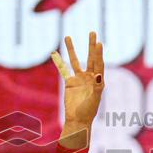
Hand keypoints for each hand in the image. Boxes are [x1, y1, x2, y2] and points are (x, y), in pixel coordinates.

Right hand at [54, 32, 103, 147]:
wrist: (77, 119)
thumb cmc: (88, 111)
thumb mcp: (94, 98)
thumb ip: (97, 86)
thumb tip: (99, 75)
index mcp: (98, 80)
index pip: (99, 63)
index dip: (98, 53)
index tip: (99, 42)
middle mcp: (90, 77)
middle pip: (90, 57)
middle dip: (91, 45)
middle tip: (92, 32)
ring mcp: (79, 79)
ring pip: (75, 60)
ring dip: (72, 49)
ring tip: (67, 36)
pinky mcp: (69, 82)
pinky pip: (63, 69)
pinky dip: (58, 62)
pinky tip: (54, 53)